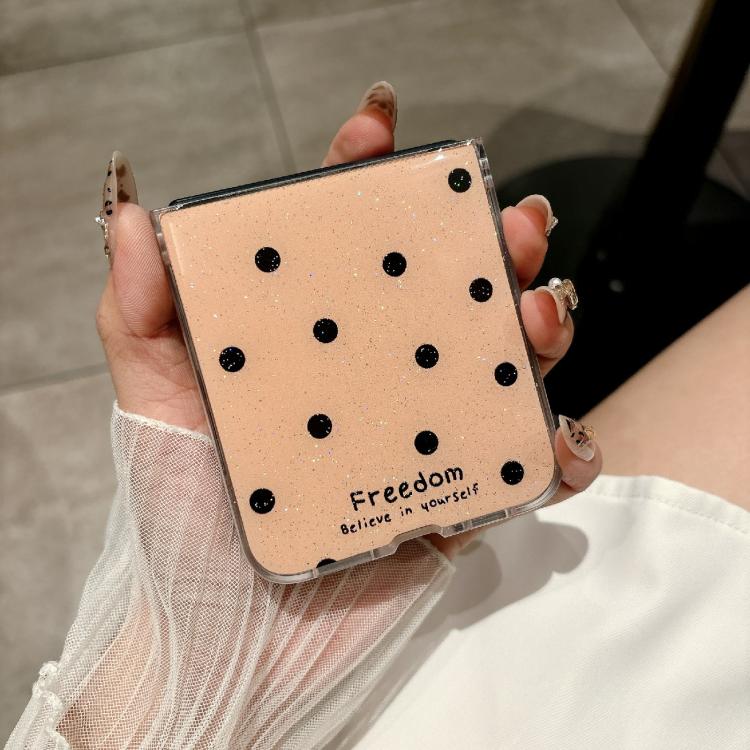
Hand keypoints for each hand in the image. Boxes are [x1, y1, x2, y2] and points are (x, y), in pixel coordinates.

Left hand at [95, 81, 601, 561]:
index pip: (345, 242)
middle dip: (489, 242)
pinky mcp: (456, 493)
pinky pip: (525, 462)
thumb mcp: (155, 408)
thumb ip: (139, 317)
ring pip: (503, 361)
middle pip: (446, 291)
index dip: (364, 177)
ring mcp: (422, 431)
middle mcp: (375, 375)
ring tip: (538, 315)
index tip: (377, 130)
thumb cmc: (184, 525)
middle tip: (512, 225)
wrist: (229, 644)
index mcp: (312, 342)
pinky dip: (559, 447)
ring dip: (541, 325)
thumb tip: (136, 222)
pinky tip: (557, 440)